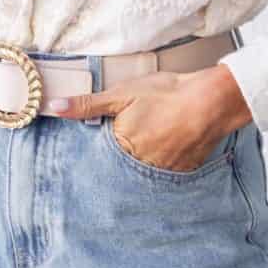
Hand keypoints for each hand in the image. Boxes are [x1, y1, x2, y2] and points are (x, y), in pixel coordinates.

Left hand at [46, 61, 253, 173]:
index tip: (102, 141)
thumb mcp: (122, 94)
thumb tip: (54, 107)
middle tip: (134, 138)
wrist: (212, 101)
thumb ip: (87, 104)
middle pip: (122, 167)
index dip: (100, 148)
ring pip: (143, 171)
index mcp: (121, 148)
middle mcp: (140, 167)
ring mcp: (163, 173)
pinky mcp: (182, 172)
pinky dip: (163, 162)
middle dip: (120, 159)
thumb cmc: (166, 94)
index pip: (100, 157)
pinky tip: (168, 146)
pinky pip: (166, 173)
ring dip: (142, 162)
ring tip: (151, 141)